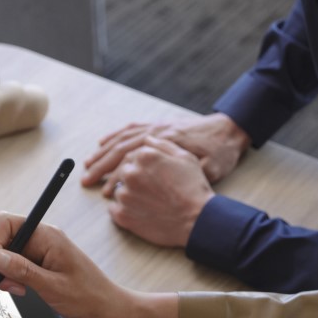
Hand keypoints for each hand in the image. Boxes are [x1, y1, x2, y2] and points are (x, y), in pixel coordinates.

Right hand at [0, 213, 179, 317]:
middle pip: (3, 236)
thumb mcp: (52, 286)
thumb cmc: (89, 298)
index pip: (6, 222)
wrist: (108, 312)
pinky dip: (12, 277)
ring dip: (4, 271)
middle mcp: (43, 240)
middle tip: (7, 282)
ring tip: (19, 289)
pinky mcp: (41, 266)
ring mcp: (41, 253)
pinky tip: (23, 290)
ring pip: (7, 253)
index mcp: (47, 236)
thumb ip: (21, 270)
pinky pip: (16, 265)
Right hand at [81, 113, 249, 186]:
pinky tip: (104, 142)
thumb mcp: (209, 169)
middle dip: (101, 165)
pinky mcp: (160, 125)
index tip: (105, 192)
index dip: (116, 177)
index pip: (133, 160)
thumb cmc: (222, 153)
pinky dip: (115, 136)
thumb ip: (186, 174)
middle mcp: (158, 133)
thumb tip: (163, 185)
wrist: (230, 129)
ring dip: (103, 151)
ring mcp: (157, 127)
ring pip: (122, 138)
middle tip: (86, 180)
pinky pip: (131, 129)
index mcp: (167, 144)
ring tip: (88, 164)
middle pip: (121, 148)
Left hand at [102, 137, 214, 247]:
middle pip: (123, 172)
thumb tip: (147, 140)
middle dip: (132, 179)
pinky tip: (136, 211)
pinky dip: (121, 209)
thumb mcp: (185, 159)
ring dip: (128, 194)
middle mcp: (131, 172)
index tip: (143, 172)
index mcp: (145, 156)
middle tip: (144, 188)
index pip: (132, 156)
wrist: (197, 219)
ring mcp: (125, 194)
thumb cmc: (194, 188)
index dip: (138, 164)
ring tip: (146, 202)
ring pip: (118, 190)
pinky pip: (113, 209)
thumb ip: (163, 145)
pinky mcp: (122, 215)